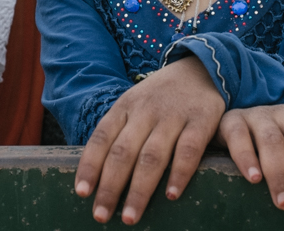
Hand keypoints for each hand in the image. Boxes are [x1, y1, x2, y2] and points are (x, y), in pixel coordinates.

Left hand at [75, 57, 224, 224]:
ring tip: (131, 216)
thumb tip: (95, 175)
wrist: (200, 68)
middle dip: (110, 186)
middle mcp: (146, 111)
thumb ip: (118, 133)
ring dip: (139, 189)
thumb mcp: (133, 105)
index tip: (82, 193)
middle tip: (101, 216)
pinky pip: (188, 149)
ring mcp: (173, 115)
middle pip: (123, 152)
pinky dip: (179, 173)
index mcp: (124, 106)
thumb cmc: (160, 97)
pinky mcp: (201, 120)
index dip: (90, 165)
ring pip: (152, 155)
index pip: (101, 138)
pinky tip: (172, 195)